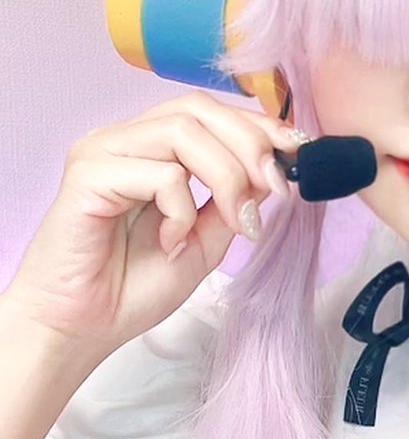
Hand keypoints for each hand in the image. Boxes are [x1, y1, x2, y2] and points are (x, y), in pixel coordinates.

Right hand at [4, 91, 301, 374]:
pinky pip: (159, 174)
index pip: (210, 112)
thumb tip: (273, 172)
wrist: (81, 330)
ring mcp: (102, 152)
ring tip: (236, 221)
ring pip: (183, 132)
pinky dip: (182, 209)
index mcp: (150, 147)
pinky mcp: (87, 175)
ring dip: (227, 176)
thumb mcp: (205, 241)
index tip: (298, 150)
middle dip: (250, 144)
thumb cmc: (133, 287)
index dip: (258, 125)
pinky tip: (171, 243)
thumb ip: (234, 202)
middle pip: (198, 109)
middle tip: (276, 188)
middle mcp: (124, 139)